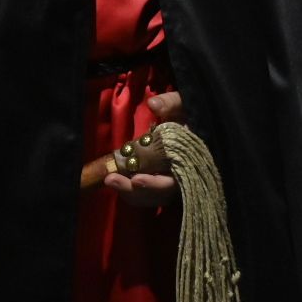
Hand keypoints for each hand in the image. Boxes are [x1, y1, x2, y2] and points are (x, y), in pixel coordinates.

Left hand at [103, 93, 186, 207]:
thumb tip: (153, 104)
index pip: (174, 181)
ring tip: (109, 180)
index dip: (155, 184)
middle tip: (111, 179)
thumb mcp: (184, 105)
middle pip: (159, 194)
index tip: (137, 179)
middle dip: (135, 190)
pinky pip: (144, 193)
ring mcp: (170, 183)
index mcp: (190, 161)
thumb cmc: (188, 114)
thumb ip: (172, 104)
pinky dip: (130, 190)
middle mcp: (182, 177)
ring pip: (150, 197)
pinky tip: (115, 180)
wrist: (192, 122)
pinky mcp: (158, 182)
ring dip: (128, 191)